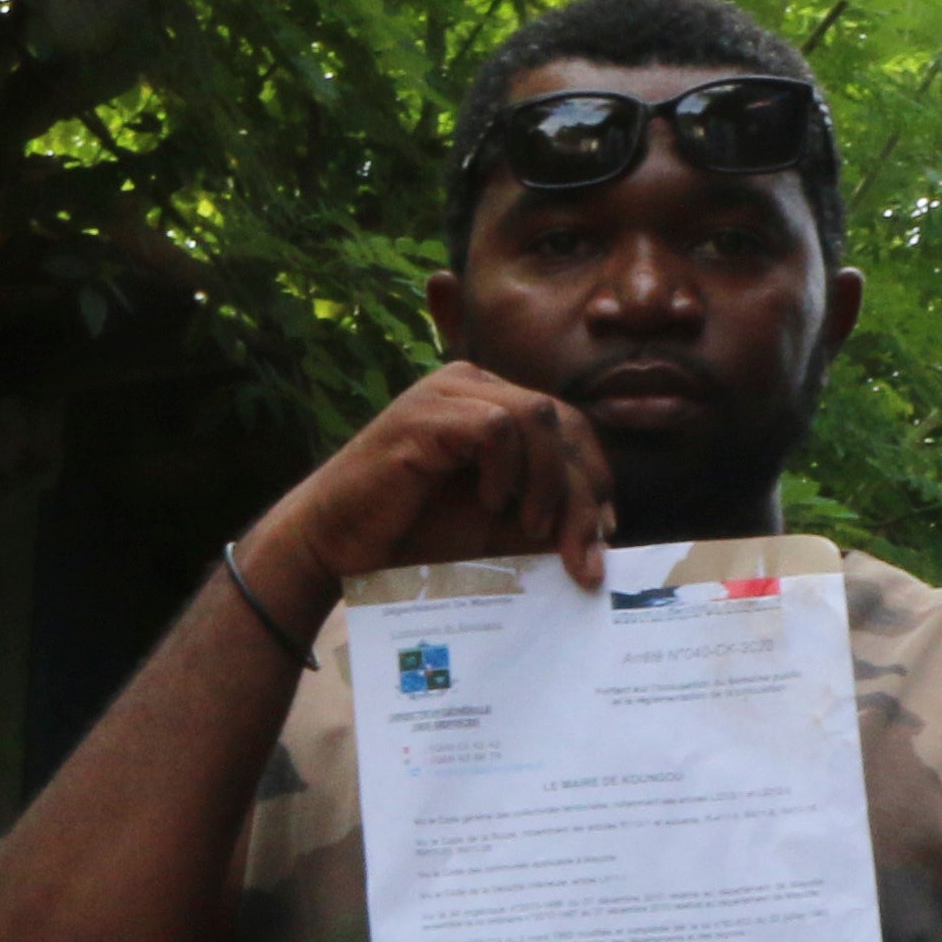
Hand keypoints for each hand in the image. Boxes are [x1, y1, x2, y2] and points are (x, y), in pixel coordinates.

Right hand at [243, 362, 613, 616]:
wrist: (335, 546)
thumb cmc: (410, 536)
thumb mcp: (496, 527)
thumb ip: (544, 516)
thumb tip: (605, 527)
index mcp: (492, 404)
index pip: (569, 425)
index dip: (595, 477)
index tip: (603, 534)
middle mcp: (472, 386)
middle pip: (562, 421)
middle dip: (583, 491)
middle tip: (583, 554)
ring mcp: (446, 394)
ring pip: (538, 417)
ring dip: (548, 481)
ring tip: (528, 527)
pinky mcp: (425, 414)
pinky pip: (497, 426)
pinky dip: (506, 469)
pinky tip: (491, 504)